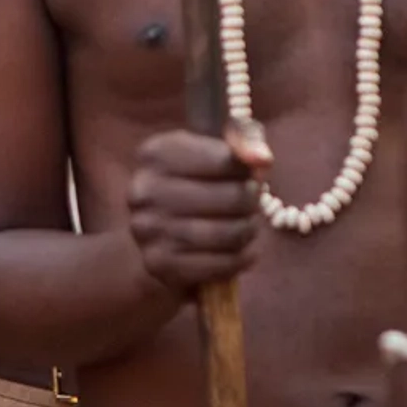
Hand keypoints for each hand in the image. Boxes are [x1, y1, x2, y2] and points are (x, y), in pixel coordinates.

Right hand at [127, 129, 262, 294]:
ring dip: (248, 231)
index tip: (252, 173)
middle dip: (251, 202)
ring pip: (229, 233)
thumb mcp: (212, 152)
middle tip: (252, 203)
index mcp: (156, 153)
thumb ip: (240, 142)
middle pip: (231, 197)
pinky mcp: (159, 264)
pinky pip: (221, 264)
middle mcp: (145, 190)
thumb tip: (261, 158)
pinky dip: (241, 258)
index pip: (225, 160)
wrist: (157, 234)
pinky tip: (240, 251)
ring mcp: (148, 230)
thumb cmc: (194, 186)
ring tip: (246, 226)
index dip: (248, 169)